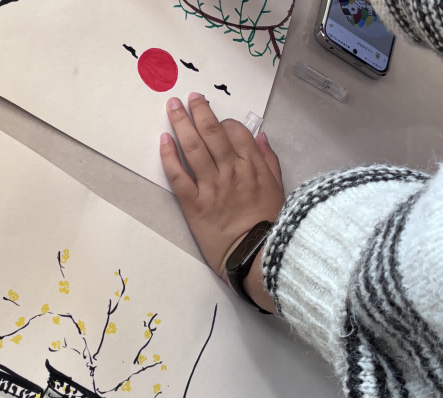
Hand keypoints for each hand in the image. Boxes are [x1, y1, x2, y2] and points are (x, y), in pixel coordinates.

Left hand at [160, 93, 284, 284]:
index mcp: (252, 166)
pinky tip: (163, 140)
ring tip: (172, 106)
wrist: (255, 256)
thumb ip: (269, 160)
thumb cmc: (268, 225)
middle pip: (212, 132)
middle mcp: (231, 171)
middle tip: (188, 97)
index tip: (215, 119)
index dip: (223, 121)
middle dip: (199, 110)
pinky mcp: (194, 204)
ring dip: (181, 123)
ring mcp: (211, 186)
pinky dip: (169, 156)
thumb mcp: (278, 189)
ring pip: (193, 147)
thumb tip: (261, 136)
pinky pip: (178, 175)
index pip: (236, 131)